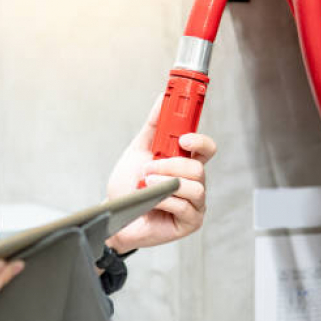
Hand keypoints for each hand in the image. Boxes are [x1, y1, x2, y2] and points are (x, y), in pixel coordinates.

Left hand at [106, 96, 216, 251]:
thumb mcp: (138, 150)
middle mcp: (194, 182)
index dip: (199, 141)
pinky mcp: (190, 221)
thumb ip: (153, 125)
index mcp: (185, 163)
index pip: (206, 148)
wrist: (115, 213)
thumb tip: (163, 99)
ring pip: (195, 186)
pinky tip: (153, 201)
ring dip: (166, 182)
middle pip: (199, 167)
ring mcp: (195, 203)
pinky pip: (186, 207)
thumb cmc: (128, 186)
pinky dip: (166, 200)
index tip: (183, 139)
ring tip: (146, 184)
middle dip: (171, 165)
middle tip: (149, 167)